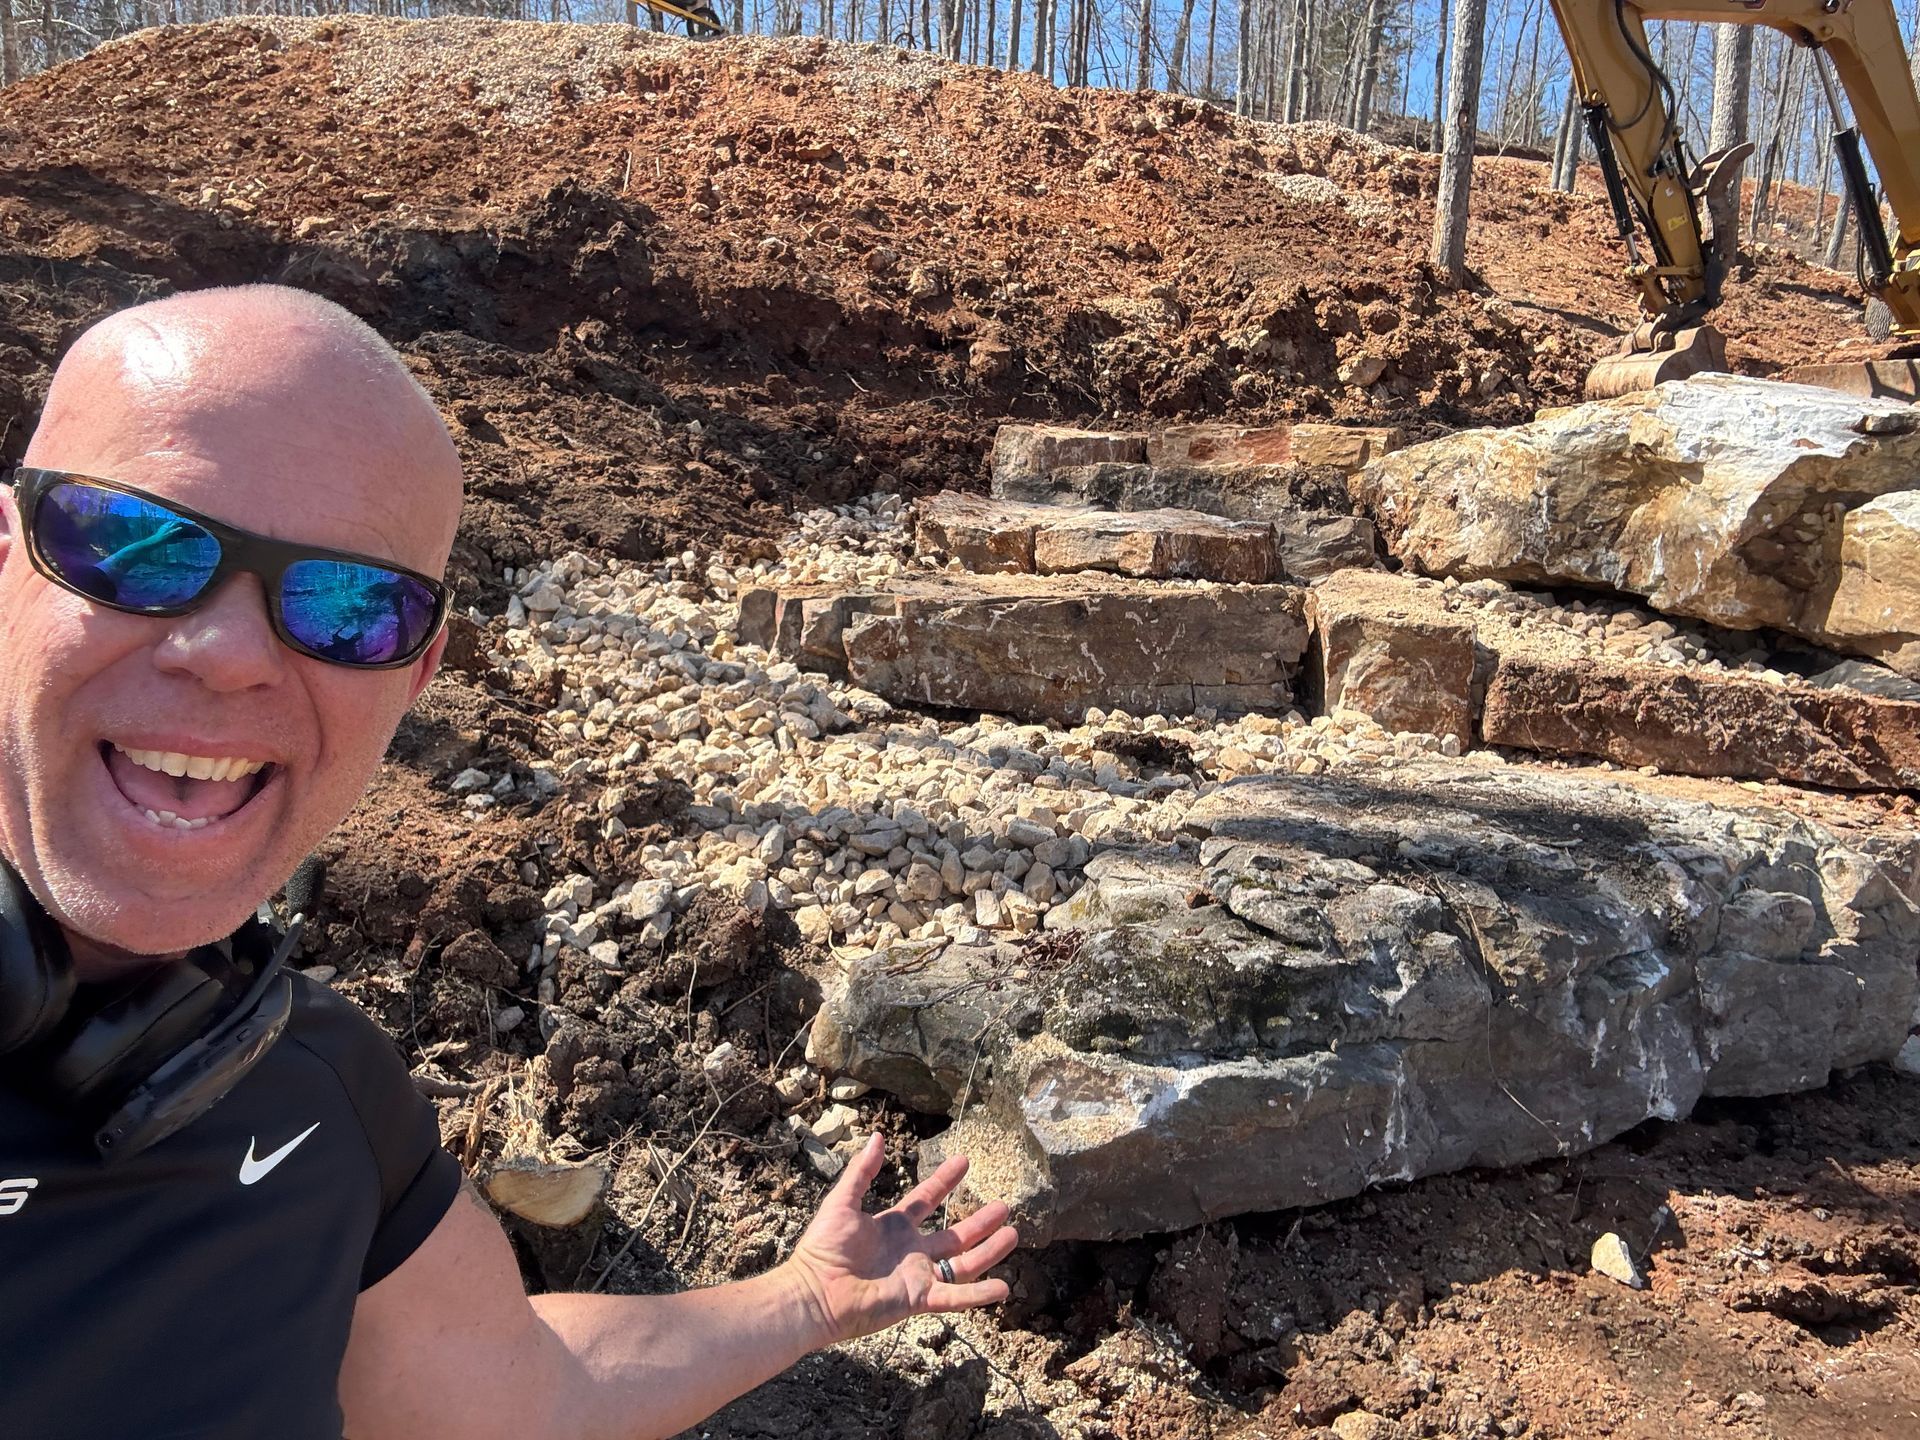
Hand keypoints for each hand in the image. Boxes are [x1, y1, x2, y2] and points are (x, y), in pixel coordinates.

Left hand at [782, 1134, 1019, 1346]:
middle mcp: (910, 1251)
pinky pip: (955, 1296)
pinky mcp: (918, 1298)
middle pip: (954, 1235)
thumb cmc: (822, 1248)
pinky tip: (1004, 1287)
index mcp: (893, 1227)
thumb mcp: (843, 1202)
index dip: (944, 1181)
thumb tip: (878, 1137)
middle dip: (979, 1222)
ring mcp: (917, 1275)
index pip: (925, 1200)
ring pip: (962, 1264)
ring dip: (989, 1251)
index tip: (964, 1161)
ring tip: (1013, 1235)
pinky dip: (979, 1295)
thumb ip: (862, 1172)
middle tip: (1005, 1206)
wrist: (814, 1292)